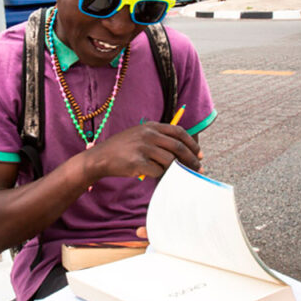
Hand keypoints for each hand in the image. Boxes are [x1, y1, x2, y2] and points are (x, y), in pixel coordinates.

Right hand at [83, 122, 201, 181]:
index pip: (179, 132)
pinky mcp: (138, 162)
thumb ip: (158, 137)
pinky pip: (158, 171)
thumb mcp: (140, 134)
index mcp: (151, 126)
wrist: (101, 157)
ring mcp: (143, 148)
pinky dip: (159, 174)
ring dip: (173, 169)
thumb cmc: (123, 148)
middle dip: (191, 159)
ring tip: (171, 173)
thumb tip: (182, 148)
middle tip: (197, 168)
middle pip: (178, 147)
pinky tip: (153, 174)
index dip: (192, 143)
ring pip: (170, 161)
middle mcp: (148, 134)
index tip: (199, 154)